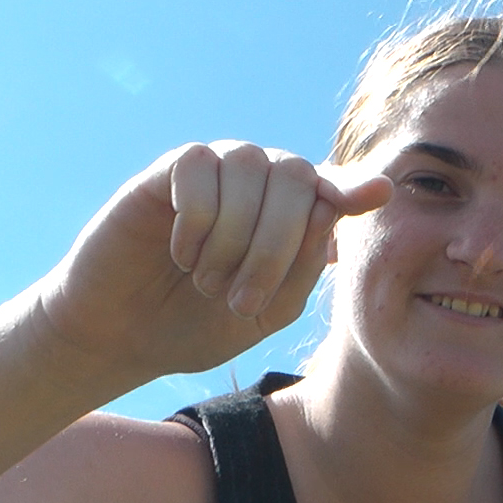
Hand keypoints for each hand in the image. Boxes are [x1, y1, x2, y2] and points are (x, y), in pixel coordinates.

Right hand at [37, 142, 390, 380]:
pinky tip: (182, 252)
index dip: (353, 184)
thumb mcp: (267, 309)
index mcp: (288, 213)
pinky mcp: (165, 172)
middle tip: (243, 300)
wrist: (122, 337)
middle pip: (295, 174)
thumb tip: (334, 208)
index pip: (329, 184)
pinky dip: (198, 217)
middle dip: (279, 242)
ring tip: (208, 282)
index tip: (380, 193)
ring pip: (248, 166)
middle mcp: (255, 183)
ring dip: (235, 236)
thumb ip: (306, 264)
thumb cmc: (197, 323)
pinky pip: (198, 165)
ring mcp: (211, 172)